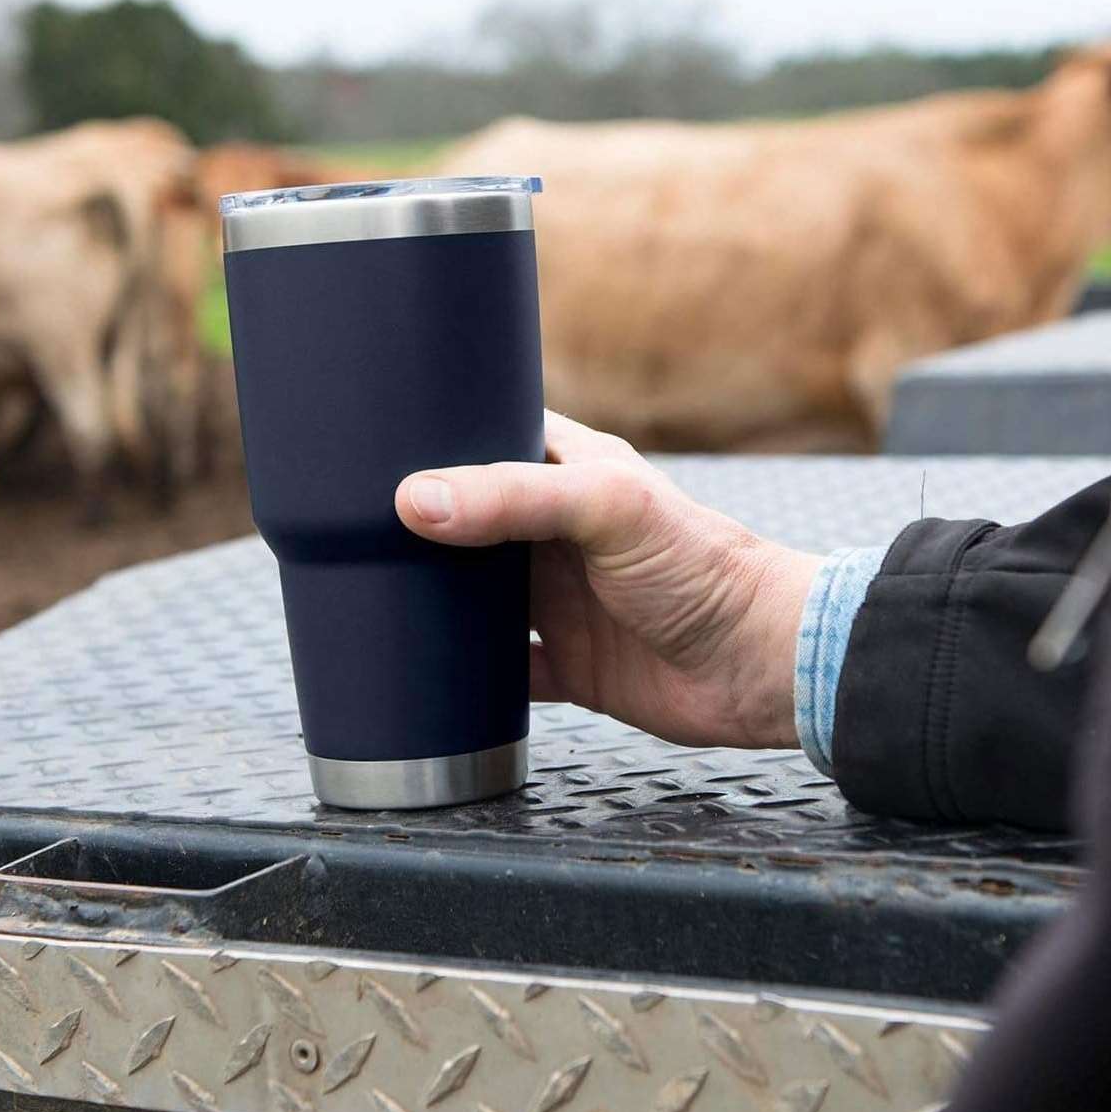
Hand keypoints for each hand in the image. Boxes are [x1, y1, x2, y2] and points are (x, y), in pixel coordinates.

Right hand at [394, 412, 821, 748]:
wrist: (761, 667)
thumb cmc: (705, 568)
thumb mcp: (609, 509)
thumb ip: (514, 498)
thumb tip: (415, 499)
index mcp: (571, 473)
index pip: (493, 436)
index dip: (441, 437)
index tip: (373, 442)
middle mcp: (557, 535)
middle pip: (471, 522)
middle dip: (421, 526)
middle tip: (348, 527)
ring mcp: (560, 601)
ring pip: (476, 597)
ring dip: (434, 600)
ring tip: (365, 593)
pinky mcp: (568, 665)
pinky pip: (501, 670)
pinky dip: (465, 674)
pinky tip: (424, 671)